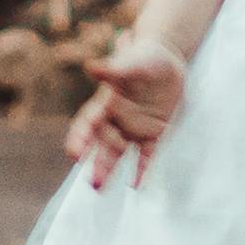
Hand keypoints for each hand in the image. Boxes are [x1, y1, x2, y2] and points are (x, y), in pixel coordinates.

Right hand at [65, 38, 186, 183]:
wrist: (169, 59)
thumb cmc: (146, 56)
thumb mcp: (133, 61)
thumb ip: (114, 69)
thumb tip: (91, 67)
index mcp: (106, 102)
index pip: (88, 122)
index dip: (81, 137)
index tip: (74, 153)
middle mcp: (115, 119)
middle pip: (101, 144)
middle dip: (95, 162)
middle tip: (92, 183)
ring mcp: (133, 128)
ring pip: (117, 153)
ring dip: (108, 169)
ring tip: (99, 188)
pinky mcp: (154, 133)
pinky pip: (146, 155)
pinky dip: (141, 169)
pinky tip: (135, 185)